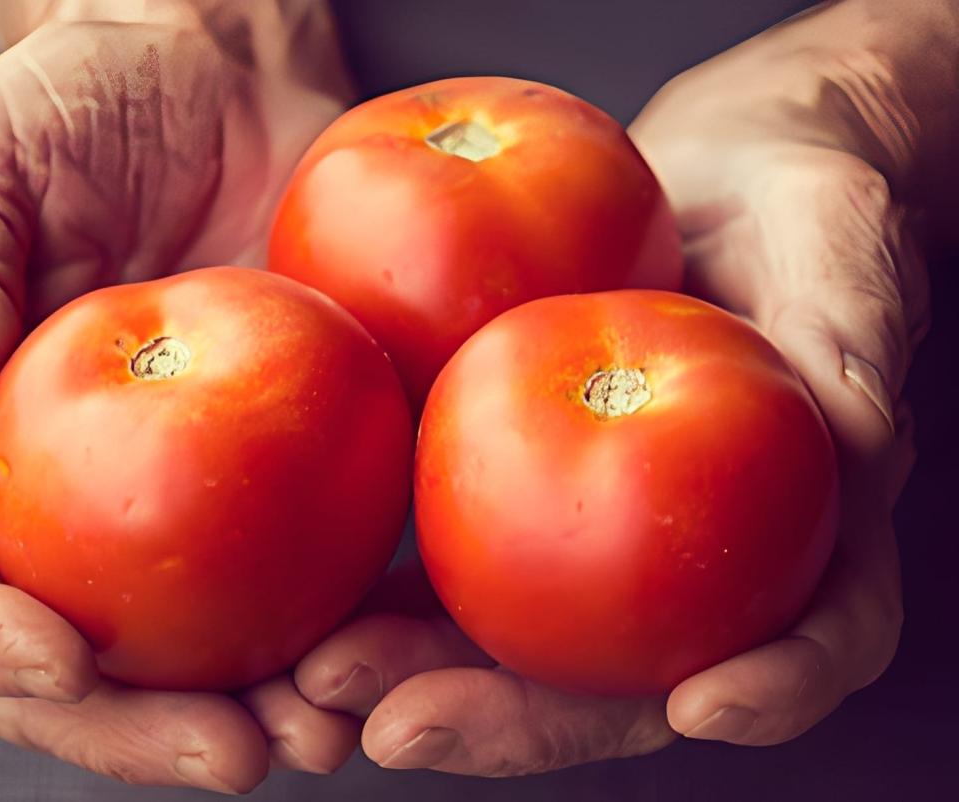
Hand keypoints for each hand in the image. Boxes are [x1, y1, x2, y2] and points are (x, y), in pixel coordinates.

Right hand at [0, 2, 354, 789]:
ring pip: (195, 652)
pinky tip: (394, 657)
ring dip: (254, 714)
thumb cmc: (72, 106)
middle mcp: (65, 498)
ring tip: (325, 738)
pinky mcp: (286, 475)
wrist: (216, 76)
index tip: (61, 657)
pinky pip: (309, 574)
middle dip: (133, 728)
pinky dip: (348, 633)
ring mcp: (179, 502)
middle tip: (230, 755)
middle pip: (68, 658)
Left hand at [295, 1, 937, 774]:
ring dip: (414, 675)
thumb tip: (855, 421)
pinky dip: (380, 589)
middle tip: (405, 727)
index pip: (823, 627)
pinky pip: (451, 551)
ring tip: (320, 679)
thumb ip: (850, 319)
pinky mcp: (516, 493)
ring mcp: (599, 538)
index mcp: (808, 520)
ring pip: (516, 642)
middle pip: (626, 676)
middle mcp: (696, 559)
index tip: (702, 705)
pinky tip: (312, 596)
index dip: (778, 683)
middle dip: (518, 717)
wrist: (700, 173)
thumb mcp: (835, 232)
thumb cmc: (794, 201)